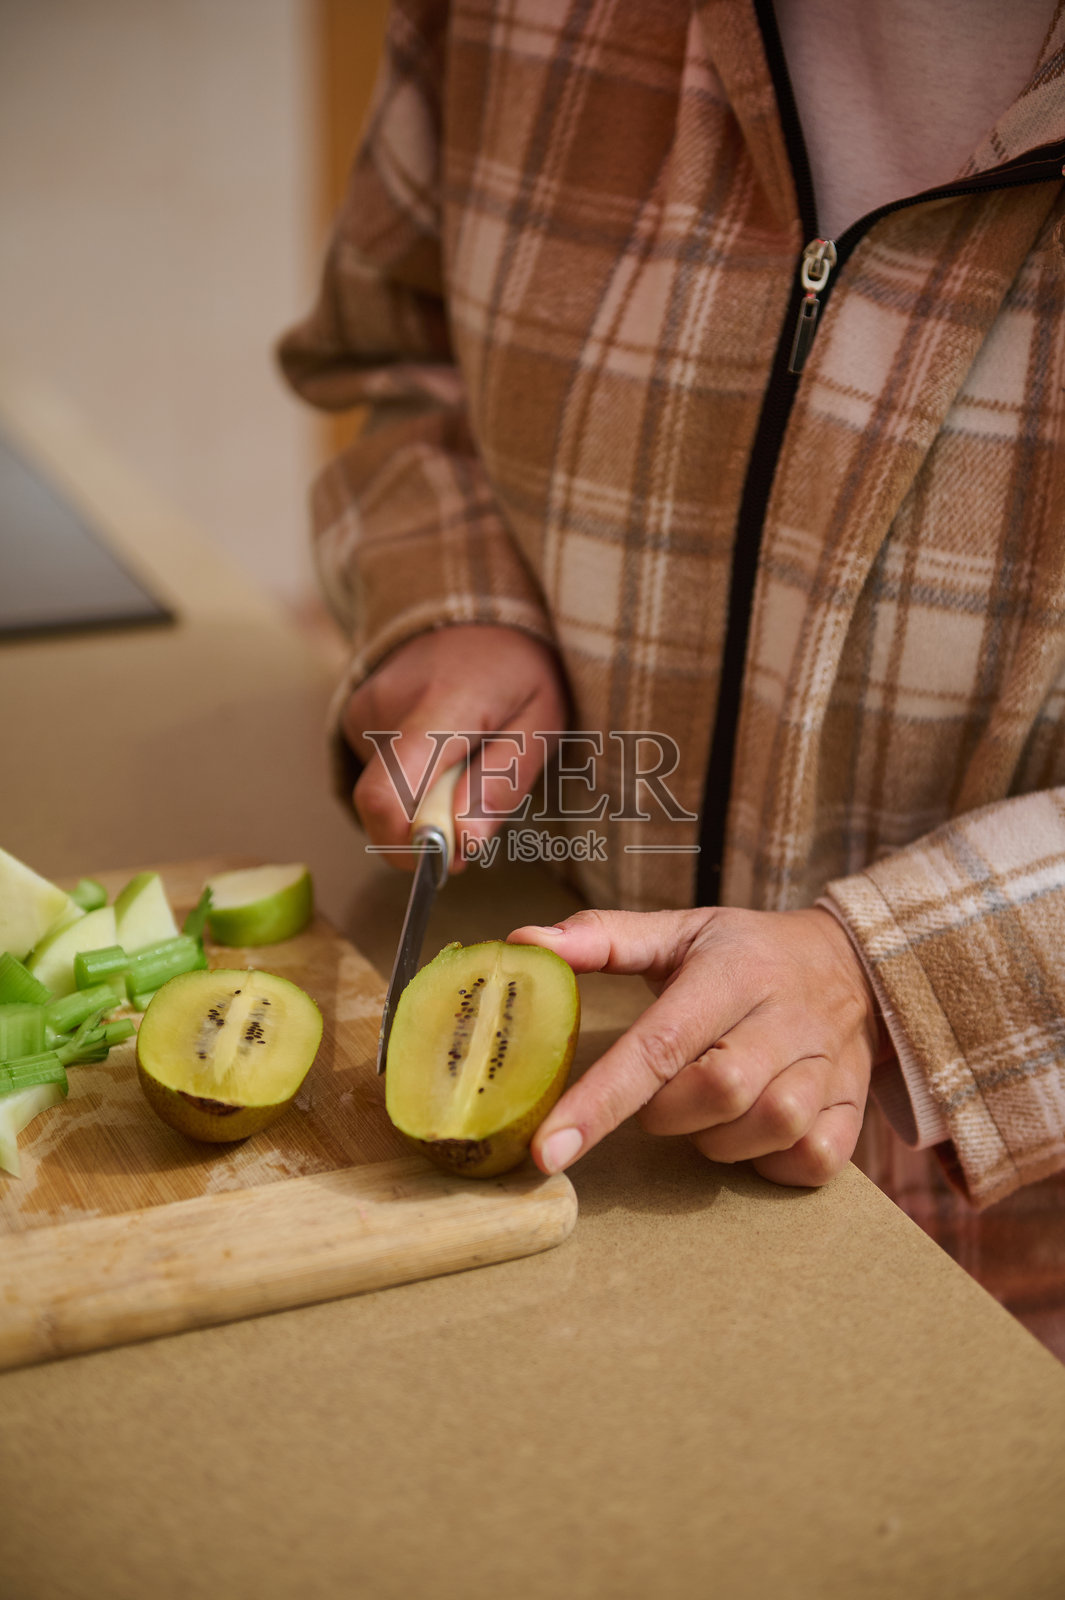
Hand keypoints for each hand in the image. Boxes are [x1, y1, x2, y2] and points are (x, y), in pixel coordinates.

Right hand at [342, 625, 567, 870]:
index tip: (446, 858)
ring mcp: (364, 708)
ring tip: (462, 760)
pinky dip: (411, 779)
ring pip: (384, 792)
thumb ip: (502, 784)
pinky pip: (378, 772)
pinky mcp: (353, 715)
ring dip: (423, 800)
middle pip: (383, 806)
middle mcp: (387, 706)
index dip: (405, 846)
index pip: (387, 795)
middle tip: (472, 812)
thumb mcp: (541, 723)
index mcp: (441, 706)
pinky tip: (439, 749)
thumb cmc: (519, 670)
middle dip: (424, 830)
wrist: (476, 608)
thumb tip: (464, 844)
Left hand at [509, 905, 883, 1187]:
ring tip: (709, 1111)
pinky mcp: (854, 1105)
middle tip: (660, 1097)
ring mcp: (827, 1064)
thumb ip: (601, 938)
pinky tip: (756, 1136)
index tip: (549, 1150)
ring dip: (721, 1140)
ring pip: (770, 1128)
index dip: (599, 1102)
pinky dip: (775, 1163)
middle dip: (669, 1113)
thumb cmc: (746, 953)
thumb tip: (523, 942)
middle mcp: (784, 1018)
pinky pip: (814, 1159)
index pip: (657, 1044)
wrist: (855, 960)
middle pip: (719, 1091)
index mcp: (730, 974)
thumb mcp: (679, 931)